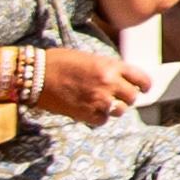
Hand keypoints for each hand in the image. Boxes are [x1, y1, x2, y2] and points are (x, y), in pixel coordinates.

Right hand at [25, 45, 156, 123]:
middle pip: (132, 96)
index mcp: (111, 66)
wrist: (35, 75)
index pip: (141, 78)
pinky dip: (98, 117)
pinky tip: (88, 110)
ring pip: (120, 110)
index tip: (144, 89)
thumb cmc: (59, 63)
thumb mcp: (90, 59)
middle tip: (117, 97)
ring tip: (100, 103)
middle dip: (126, 97)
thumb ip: (108, 69)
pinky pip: (103, 120)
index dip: (144, 85)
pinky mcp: (87, 114)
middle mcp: (109, 82)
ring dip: (113, 108)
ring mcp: (99, 99)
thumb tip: (121, 79)